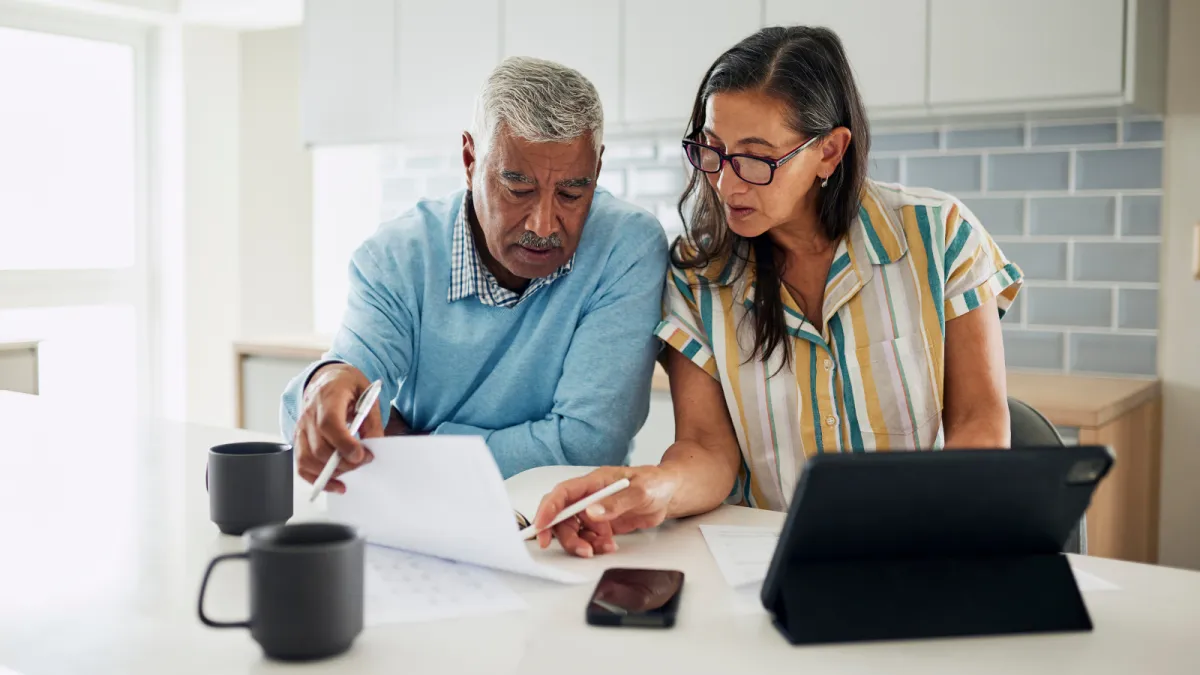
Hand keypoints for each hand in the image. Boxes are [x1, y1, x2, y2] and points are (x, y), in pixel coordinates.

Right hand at [294, 363, 383, 493]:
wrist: (329, 379)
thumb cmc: (348, 387)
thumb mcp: (368, 395)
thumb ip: (371, 421)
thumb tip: (373, 447)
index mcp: (328, 397)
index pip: (328, 424)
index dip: (344, 443)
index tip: (361, 456)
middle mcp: (309, 413)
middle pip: (319, 447)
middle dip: (343, 462)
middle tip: (364, 461)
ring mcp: (301, 427)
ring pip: (307, 459)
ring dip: (331, 472)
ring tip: (352, 471)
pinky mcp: (299, 439)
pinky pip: (301, 465)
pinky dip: (317, 479)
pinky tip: (335, 483)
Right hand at [531, 465, 680, 557]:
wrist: (668, 493)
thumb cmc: (655, 483)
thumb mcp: (641, 490)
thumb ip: (616, 502)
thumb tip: (591, 512)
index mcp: (594, 481)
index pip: (563, 493)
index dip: (548, 509)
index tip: (541, 526)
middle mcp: (588, 496)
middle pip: (562, 517)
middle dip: (566, 536)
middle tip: (583, 551)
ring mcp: (593, 511)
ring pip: (573, 531)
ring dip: (583, 543)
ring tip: (606, 546)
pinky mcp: (600, 525)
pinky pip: (587, 539)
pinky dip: (594, 546)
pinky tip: (610, 545)